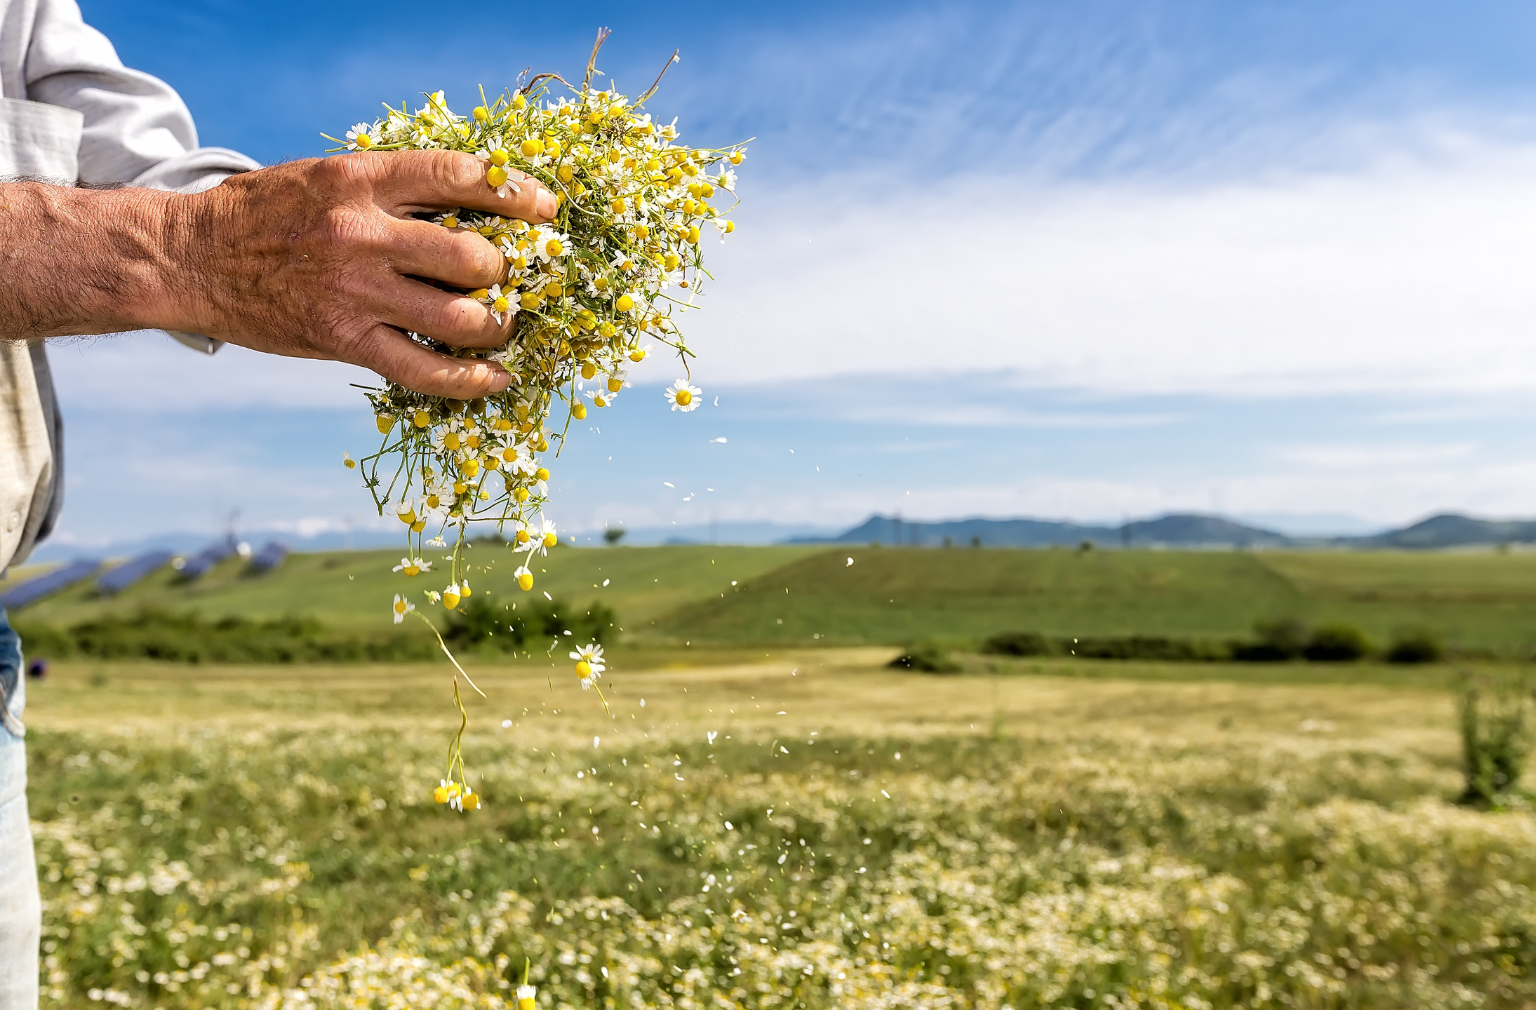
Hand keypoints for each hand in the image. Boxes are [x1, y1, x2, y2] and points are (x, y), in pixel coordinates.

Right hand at [165, 151, 556, 397]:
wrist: (192, 258)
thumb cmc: (270, 213)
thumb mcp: (330, 177)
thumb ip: (396, 190)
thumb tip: (478, 208)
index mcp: (361, 179)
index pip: (458, 176)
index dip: (515, 191)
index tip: (548, 207)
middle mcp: (362, 233)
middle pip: (471, 256)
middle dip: (508, 271)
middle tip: (515, 277)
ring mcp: (354, 291)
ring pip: (459, 318)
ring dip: (498, 326)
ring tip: (505, 325)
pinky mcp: (343, 338)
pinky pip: (423, 370)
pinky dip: (470, 380)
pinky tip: (495, 380)